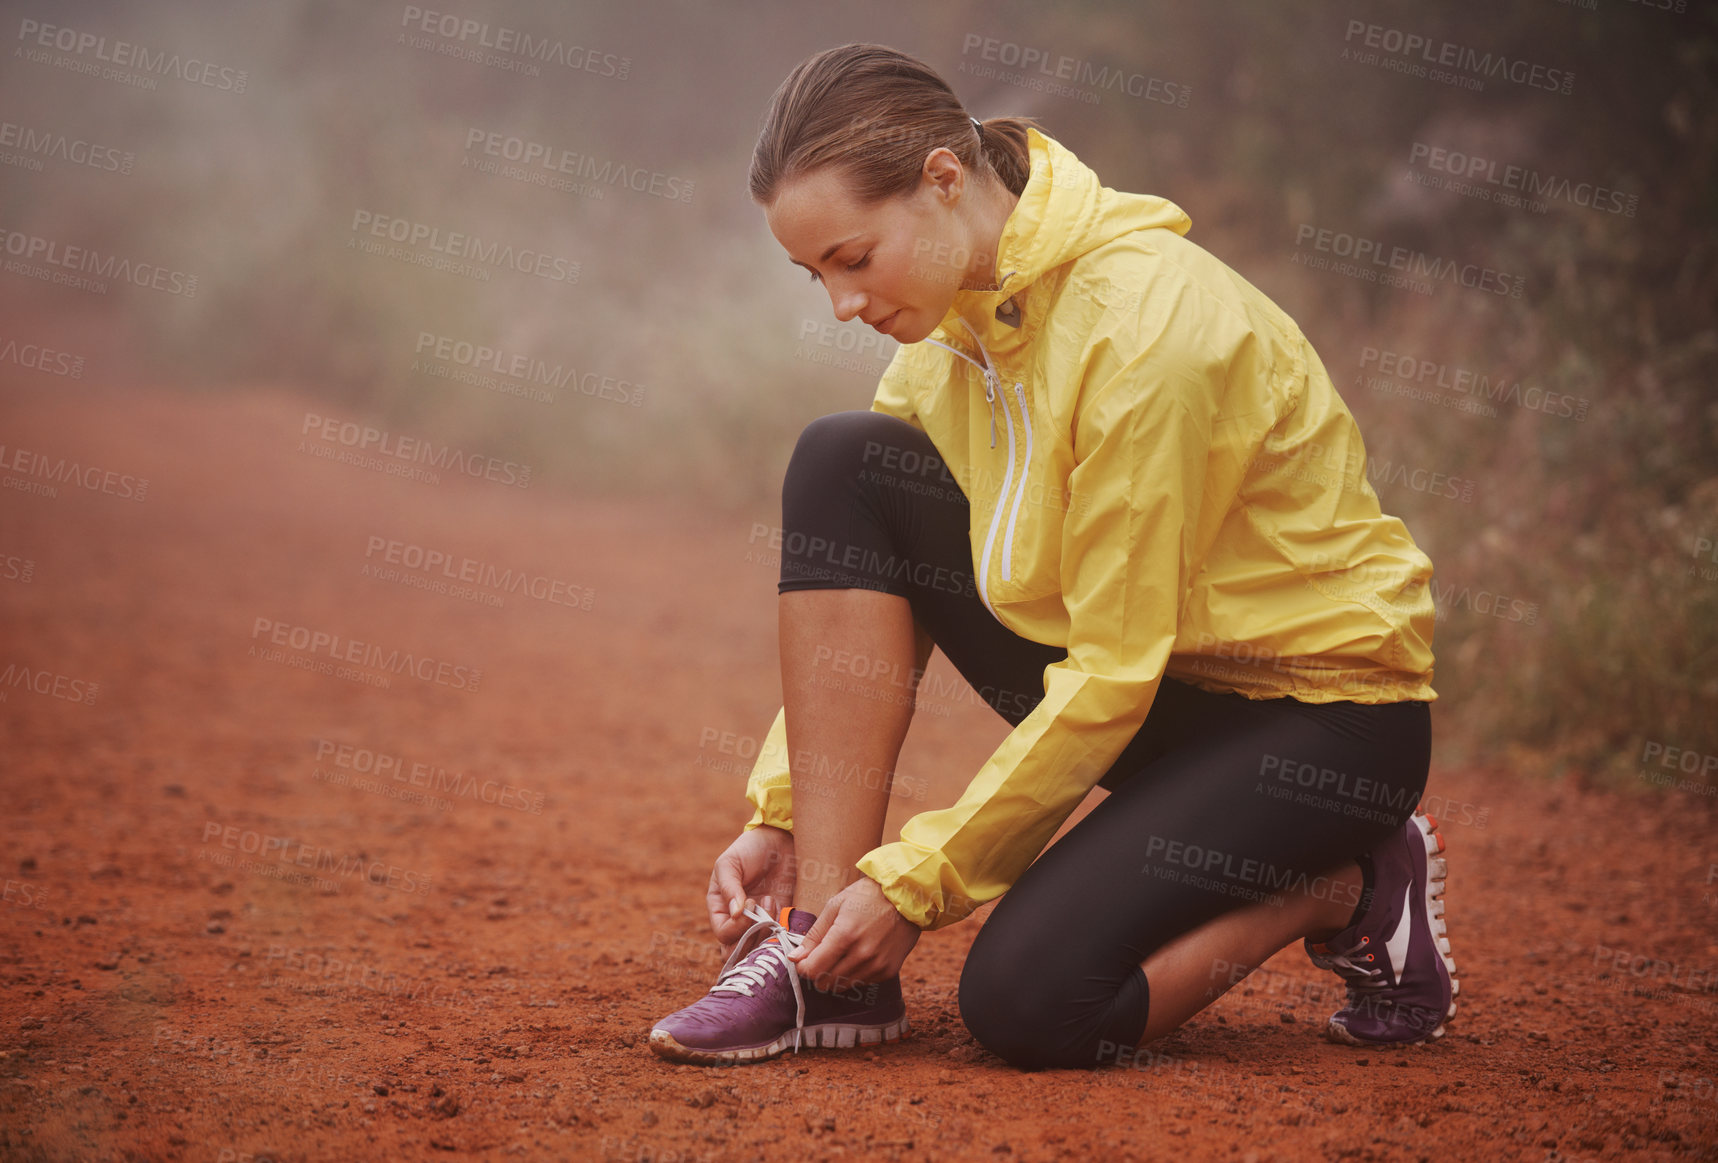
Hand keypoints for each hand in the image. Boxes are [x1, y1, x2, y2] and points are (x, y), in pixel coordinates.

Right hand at [706, 825, 796, 946]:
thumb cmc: (749, 849)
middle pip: (740, 949)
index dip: (737, 927)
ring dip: (769, 931)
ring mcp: (761, 922)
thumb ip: (729, 888)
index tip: (751, 903)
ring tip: (773, 901)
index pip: (724, 934)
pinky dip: (785, 930)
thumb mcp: (729, 863)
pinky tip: (785, 907)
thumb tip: (736, 913)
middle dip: (753, 937)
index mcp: (720, 909)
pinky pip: (782, 938)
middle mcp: (739, 921)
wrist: (780, 838)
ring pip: (761, 947)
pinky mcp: (782, 919)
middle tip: (764, 914)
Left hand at [788, 876, 919, 987]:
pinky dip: (854, 974)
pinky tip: (858, 956)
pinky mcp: (888, 971)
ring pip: (843, 986)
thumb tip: (794, 958)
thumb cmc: (867, 896)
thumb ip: (814, 935)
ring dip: (835, 975)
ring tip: (840, 955)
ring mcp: (877, 965)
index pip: (813, 969)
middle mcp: (861, 954)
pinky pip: (861, 983)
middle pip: (825, 981)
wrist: (907, 895)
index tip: (804, 959)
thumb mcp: (835, 906)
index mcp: (844, 935)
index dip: (803, 967)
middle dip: (817, 972)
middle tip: (821, 957)